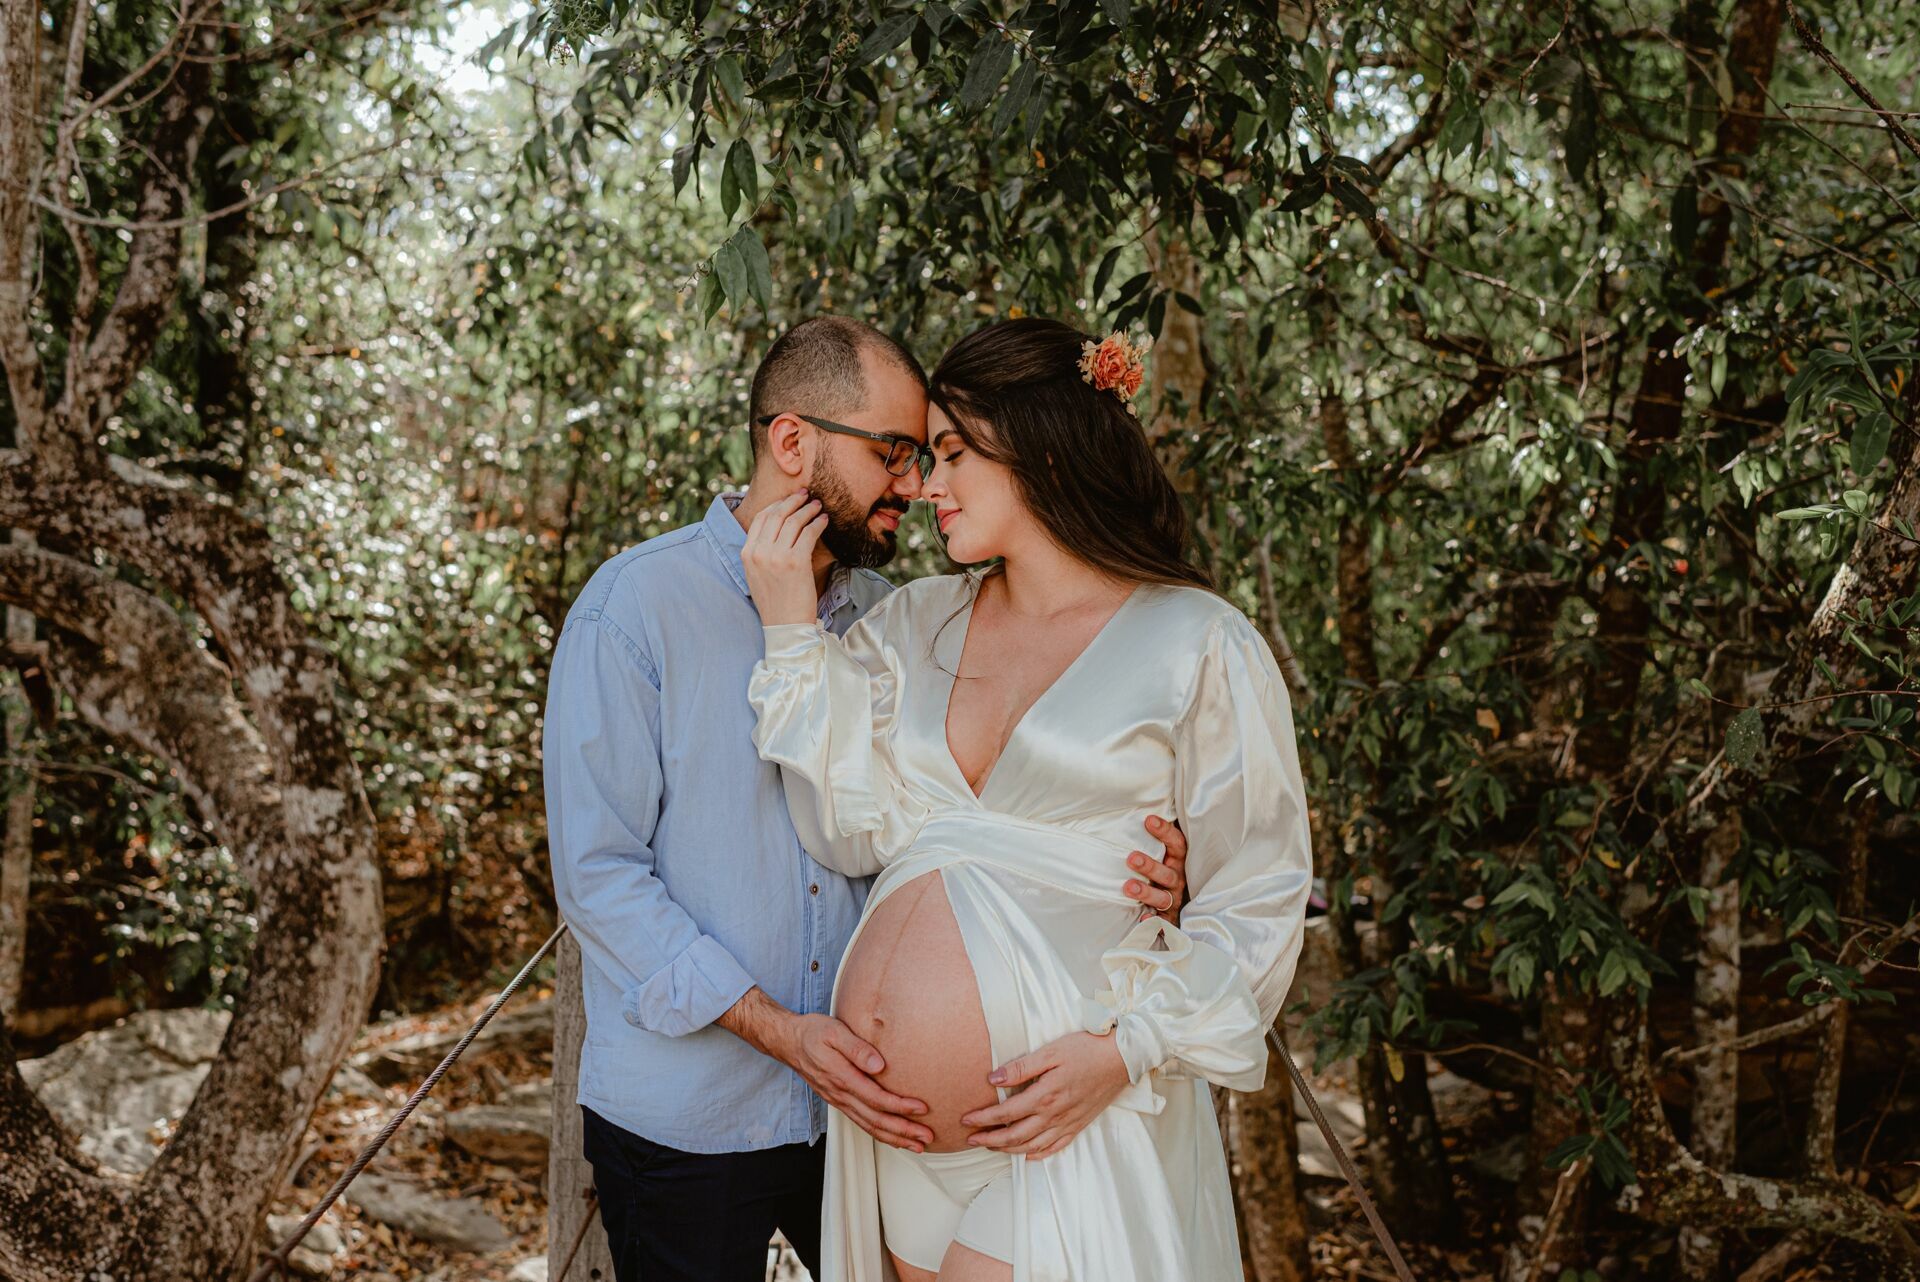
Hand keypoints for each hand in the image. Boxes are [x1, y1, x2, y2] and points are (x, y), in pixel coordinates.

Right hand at [740, 490, 826, 625]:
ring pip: (794, 521)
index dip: (776, 505)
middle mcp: (759, 552)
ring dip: (809, 510)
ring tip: (818, 506)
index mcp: (747, 553)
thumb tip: (774, 529)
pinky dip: (818, 523)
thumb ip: (760, 551)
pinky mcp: (796, 562)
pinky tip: (824, 521)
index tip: (789, 500)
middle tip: (807, 495)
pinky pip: (808, 533)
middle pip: (777, 514)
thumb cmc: (775, 600)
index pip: (760, 518)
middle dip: (793, 501)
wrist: (785, 625)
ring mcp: (777, 556)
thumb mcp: (756, 574)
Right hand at [776, 1013, 934, 1151]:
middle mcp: (840, 1094)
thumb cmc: (813, 1033)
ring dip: (895, 1137)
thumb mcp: (834, 1031)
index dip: (900, 1106)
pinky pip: (862, 1123)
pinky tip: (894, 1137)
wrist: (789, 1042)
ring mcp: (838, 1101)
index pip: (876, 1098)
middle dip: (903, 1131)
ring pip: (869, 1126)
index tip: (921, 1108)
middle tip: (927, 1136)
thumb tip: (879, 1065)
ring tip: (917, 1145)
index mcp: (841, 1077)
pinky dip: (880, 1133)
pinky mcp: (839, 1101)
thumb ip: (857, 1048)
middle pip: (875, 1119)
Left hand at [960, 1031, 1129, 1158]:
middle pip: (1015, 1136)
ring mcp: (1068, 1123)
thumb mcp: (1051, 1051)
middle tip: (971, 1140)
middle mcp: (1055, 1115)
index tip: (966, 1120)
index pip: (1006, 1114)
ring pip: (1032, 1145)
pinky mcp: (1079, 1125)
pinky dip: (1039, 1154)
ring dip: (1009, 1149)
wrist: (1122, 1059)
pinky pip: (1056, 1147)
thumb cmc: (1086, 1050)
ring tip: (992, 1146)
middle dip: (990, 1140)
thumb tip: (993, 1079)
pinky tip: (1029, 1155)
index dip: (983, 1119)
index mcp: (1045, 1096)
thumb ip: (1021, 1067)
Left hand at [1123, 814, 1187, 924]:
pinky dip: (1152, 922)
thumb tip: (1132, 808)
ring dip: (1146, 892)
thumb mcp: (1162, 854)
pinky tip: (1141, 919)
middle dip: (1150, 865)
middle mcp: (1178, 880)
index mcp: (1178, 861)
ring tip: (1128, 887)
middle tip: (1131, 858)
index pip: (1177, 844)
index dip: (1165, 832)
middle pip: (1168, 873)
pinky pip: (1162, 923)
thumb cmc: (1161, 870)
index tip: (1148, 820)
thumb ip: (1150, 838)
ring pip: (1163, 897)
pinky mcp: (1168, 919)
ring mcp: (1174, 900)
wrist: (1174, 907)